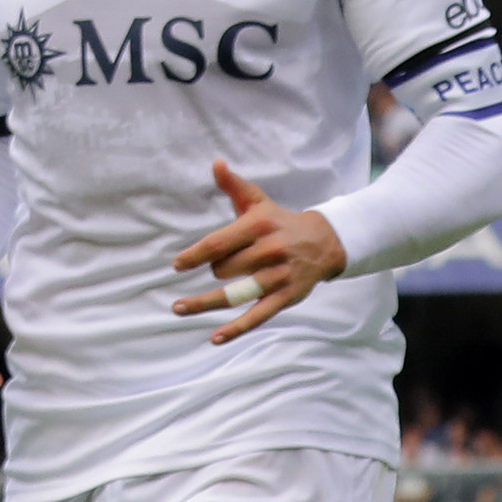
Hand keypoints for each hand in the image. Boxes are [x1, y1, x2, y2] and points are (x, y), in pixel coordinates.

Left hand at [171, 158, 346, 342]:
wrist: (325, 242)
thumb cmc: (279, 221)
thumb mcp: (257, 201)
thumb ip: (233, 185)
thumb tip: (216, 163)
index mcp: (258, 227)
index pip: (219, 243)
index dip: (194, 255)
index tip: (176, 265)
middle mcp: (268, 252)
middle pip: (224, 269)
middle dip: (213, 270)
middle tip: (213, 266)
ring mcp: (278, 277)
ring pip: (236, 293)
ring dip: (205, 303)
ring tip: (178, 308)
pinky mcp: (286, 297)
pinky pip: (257, 316)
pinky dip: (236, 329)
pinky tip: (214, 337)